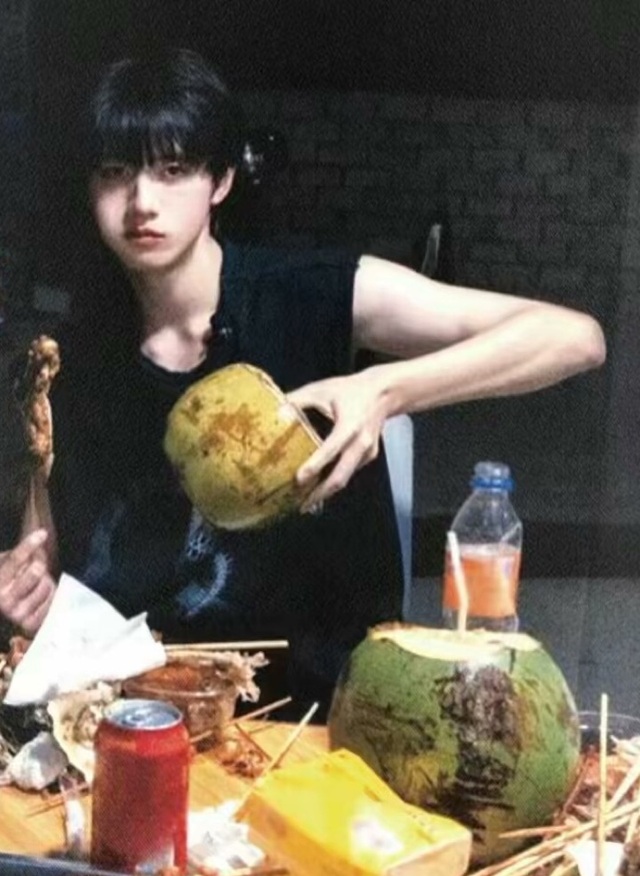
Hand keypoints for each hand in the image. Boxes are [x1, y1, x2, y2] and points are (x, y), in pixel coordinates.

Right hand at [0, 529, 55, 633]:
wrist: (2, 611)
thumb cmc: (6, 582)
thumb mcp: (5, 565)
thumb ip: (18, 556)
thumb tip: (39, 537)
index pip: (15, 559)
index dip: (29, 545)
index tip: (42, 533)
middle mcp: (3, 600)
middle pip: (36, 571)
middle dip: (39, 565)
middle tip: (35, 568)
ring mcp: (17, 614)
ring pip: (46, 585)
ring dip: (45, 581)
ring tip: (35, 585)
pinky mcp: (29, 623)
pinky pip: (51, 602)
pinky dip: (50, 596)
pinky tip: (40, 597)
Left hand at [286, 370, 391, 508]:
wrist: (384, 392)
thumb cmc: (350, 390)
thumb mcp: (321, 390)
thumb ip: (297, 401)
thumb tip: (274, 414)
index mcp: (350, 425)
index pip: (330, 450)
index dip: (314, 466)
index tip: (298, 479)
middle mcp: (361, 443)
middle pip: (340, 476)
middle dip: (320, 493)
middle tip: (300, 505)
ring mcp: (367, 452)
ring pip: (345, 478)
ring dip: (326, 491)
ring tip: (305, 502)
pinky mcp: (369, 456)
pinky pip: (349, 472)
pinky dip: (334, 480)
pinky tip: (319, 487)